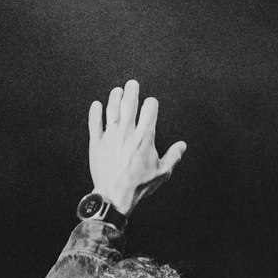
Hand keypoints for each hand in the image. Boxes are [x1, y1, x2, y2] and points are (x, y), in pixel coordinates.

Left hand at [84, 79, 186, 214]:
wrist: (115, 195)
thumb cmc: (139, 185)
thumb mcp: (162, 172)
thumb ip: (174, 156)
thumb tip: (182, 146)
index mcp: (144, 137)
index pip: (149, 111)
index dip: (151, 103)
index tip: (151, 102)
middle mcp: (127, 132)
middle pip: (129, 104)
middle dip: (132, 91)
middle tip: (132, 83)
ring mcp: (111, 136)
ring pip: (112, 110)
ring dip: (114, 97)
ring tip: (116, 90)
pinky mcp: (97, 142)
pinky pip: (95, 123)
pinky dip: (95, 112)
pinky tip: (96, 105)